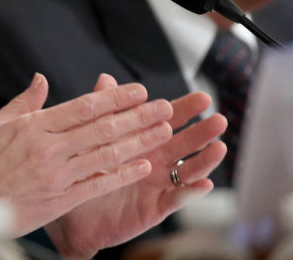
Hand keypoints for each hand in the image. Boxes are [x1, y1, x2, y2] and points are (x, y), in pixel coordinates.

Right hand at [0, 72, 174, 244]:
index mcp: (33, 127)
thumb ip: (23, 103)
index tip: (138, 90)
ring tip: (162, 131)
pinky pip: (98, 184)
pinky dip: (122, 174)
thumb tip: (41, 80)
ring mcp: (56, 176)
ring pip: (106, 155)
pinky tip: (142, 165)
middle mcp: (48, 149)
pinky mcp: (59, 200)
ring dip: (139, 142)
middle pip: (103, 128)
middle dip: (137, 116)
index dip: (115, 97)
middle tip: (165, 106)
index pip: (84, 106)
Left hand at [44, 74, 226, 259]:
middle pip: (186, 143)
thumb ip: (103, 109)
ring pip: (188, 170)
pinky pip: (176, 198)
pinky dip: (191, 191)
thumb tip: (105, 79)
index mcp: (144, 140)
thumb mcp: (93, 138)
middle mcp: (156, 161)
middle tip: (219, 119)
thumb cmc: (85, 172)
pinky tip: (204, 183)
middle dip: (203, 131)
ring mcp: (158, 184)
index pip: (170, 120)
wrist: (73, 213)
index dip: (187, 109)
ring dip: (205, 159)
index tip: (203, 97)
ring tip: (219, 148)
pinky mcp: (155, 207)